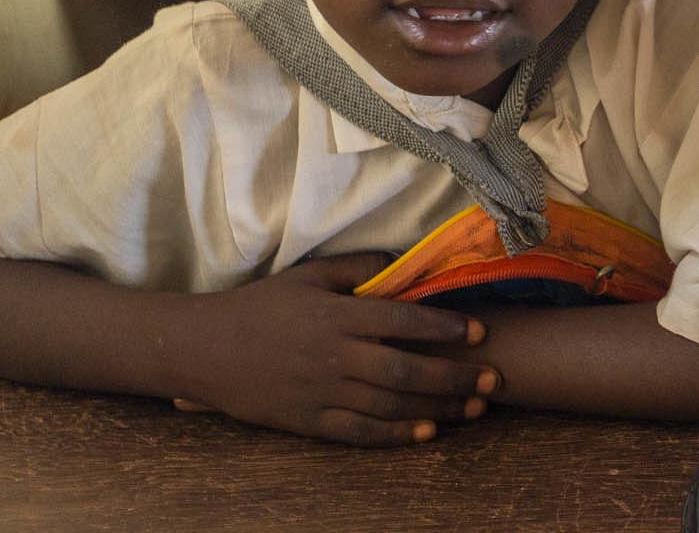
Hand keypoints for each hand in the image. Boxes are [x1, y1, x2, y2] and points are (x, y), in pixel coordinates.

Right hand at [180, 254, 496, 445]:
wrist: (204, 349)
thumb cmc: (261, 306)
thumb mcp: (308, 275)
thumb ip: (357, 268)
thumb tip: (401, 263)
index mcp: (338, 316)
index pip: (403, 322)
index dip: (445, 329)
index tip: (479, 333)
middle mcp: (335, 356)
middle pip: (406, 369)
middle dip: (455, 375)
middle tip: (494, 378)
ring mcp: (322, 392)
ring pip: (391, 404)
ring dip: (437, 407)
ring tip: (474, 406)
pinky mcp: (308, 421)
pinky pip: (360, 432)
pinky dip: (396, 435)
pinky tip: (428, 434)